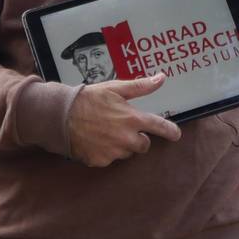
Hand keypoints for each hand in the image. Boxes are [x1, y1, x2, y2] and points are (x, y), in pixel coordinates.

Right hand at [65, 74, 181, 166]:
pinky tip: (96, 140)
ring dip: (121, 145)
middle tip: (123, 128)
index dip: (170, 131)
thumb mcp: (115, 88)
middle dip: (138, 138)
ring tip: (106, 131)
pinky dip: (106, 151)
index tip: (176, 134)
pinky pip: (110, 159)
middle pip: (143, 145)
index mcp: (132, 119)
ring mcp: (113, 151)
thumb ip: (140, 86)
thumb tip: (161, 78)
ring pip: (126, 153)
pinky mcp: (100, 161)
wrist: (61, 115)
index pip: (159, 127)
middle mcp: (125, 138)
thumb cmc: (89, 99)